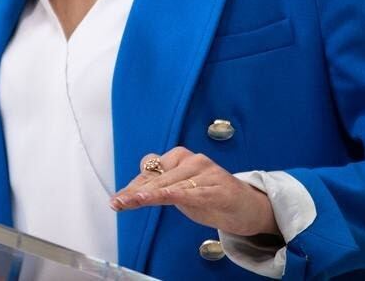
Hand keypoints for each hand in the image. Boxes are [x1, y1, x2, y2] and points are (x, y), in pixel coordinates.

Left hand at [110, 147, 280, 237]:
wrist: (247, 206)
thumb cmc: (211, 196)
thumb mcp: (181, 192)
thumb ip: (159, 189)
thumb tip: (131, 191)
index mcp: (180, 158)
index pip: (150, 169)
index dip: (133, 185)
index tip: (117, 199)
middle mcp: (192, 160)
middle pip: (158, 177)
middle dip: (136, 192)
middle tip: (119, 202)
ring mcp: (207, 172)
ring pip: (173, 184)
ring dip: (151, 194)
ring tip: (134, 201)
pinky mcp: (219, 188)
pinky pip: (195, 191)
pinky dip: (178, 194)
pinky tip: (166, 197)